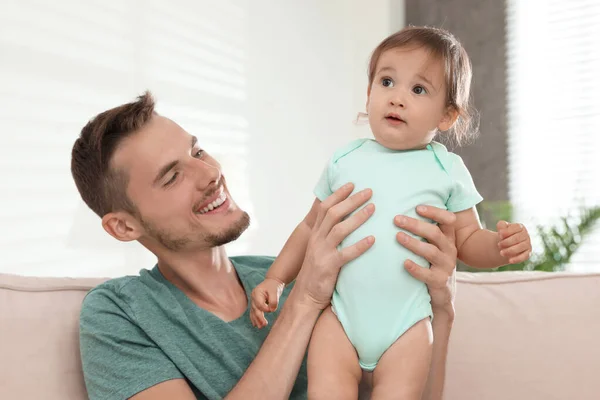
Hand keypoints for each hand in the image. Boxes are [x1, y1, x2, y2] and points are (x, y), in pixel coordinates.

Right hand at [250, 278, 284, 328]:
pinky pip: (254, 312)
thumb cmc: (274, 286)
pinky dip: (254, 318)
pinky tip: (256, 324)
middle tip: (264, 324)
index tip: (272, 309)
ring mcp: (253, 301)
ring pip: (254, 312)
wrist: (272, 282)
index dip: (265, 309)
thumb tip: (271, 310)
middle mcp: (253, 297)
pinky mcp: (256, 304)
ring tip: (260, 327)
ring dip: (256, 320)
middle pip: (255, 309)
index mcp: (256, 293)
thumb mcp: (275, 291)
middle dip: (259, 317)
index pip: (259, 304)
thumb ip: (273, 301)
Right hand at [293, 183, 374, 309]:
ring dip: (357, 217)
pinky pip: (346, 254)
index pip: (325, 208)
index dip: (338, 195)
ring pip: (339, 230)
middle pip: (333, 214)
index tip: (352, 184)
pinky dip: (360, 246)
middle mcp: (317, 240)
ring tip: (373, 208)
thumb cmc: (317, 271)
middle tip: (369, 192)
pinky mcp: (329, 266)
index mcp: (315, 234)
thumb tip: (343, 222)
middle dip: (351, 200)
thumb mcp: (319, 248)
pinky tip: (373, 239)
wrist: (306, 295)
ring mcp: (322, 253)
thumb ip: (328, 235)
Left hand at [394, 205, 457, 318]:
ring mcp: (446, 266)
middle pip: (435, 233)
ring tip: (398, 236)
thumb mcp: (433, 246)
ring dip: (413, 243)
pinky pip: (427, 274)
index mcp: (448, 238)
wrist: (442, 293)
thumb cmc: (432, 263)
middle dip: (415, 225)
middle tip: (396, 219)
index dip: (434, 212)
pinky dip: (416, 268)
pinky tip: (404, 263)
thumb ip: (425, 231)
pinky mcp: (439, 281)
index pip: (448, 220)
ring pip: (431, 252)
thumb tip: (400, 212)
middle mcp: (449, 250)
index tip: (417, 207)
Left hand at [497, 221, 531, 263]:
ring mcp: (528, 244)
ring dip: (510, 250)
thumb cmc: (504, 235)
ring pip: (521, 247)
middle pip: (517, 238)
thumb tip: (502, 230)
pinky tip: (510, 261)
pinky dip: (517, 259)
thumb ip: (501, 225)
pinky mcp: (528, 253)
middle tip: (498, 245)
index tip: (499, 235)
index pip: (516, 228)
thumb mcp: (501, 228)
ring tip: (501, 253)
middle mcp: (526, 235)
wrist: (505, 245)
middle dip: (507, 242)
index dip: (507, 231)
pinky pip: (524, 256)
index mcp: (520, 227)